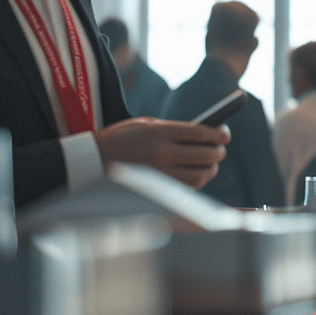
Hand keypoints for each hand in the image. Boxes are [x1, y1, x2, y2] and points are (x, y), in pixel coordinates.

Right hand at [95, 117, 228, 188]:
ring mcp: (160, 174)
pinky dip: (197, 181)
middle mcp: (162, 154)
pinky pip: (188, 188)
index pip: (202, 133)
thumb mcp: (145, 124)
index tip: (225, 134)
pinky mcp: (157, 190)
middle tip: (220, 149)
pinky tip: (195, 173)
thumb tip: (204, 134)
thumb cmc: (120, 139)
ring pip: (201, 176)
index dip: (220, 134)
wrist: (91, 161)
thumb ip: (173, 129)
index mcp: (159, 132)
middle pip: (206, 155)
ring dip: (210, 169)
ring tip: (210, 163)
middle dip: (219, 152)